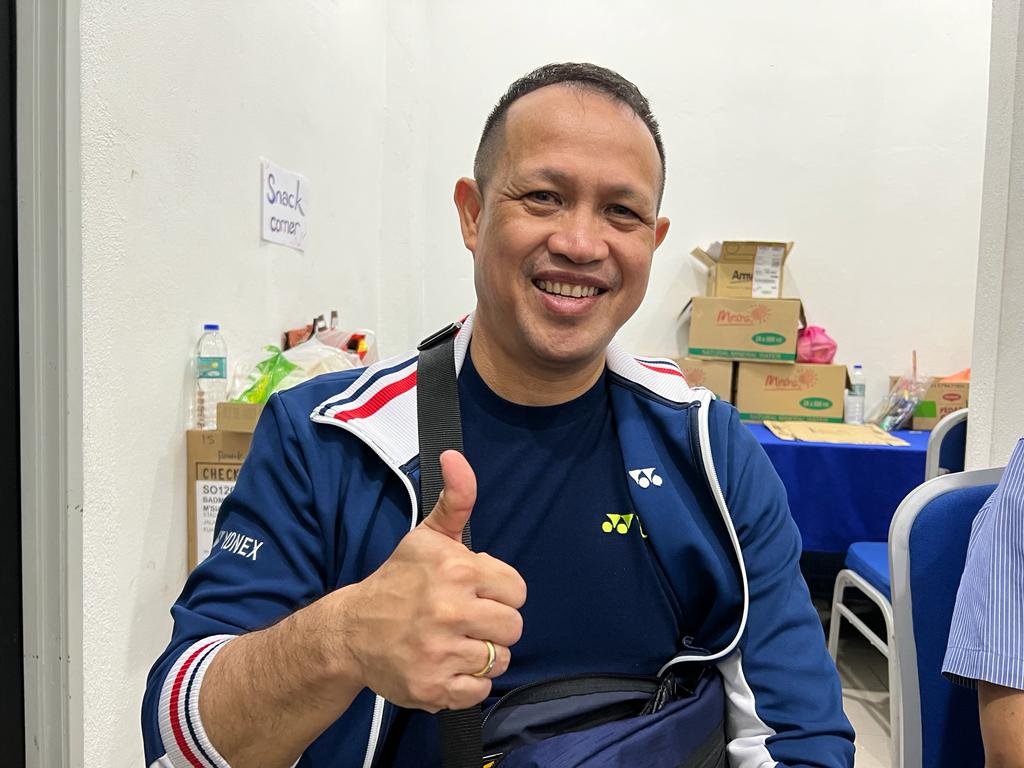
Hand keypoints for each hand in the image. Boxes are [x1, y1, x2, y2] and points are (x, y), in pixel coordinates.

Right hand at [334, 450, 526, 711]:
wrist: (351, 631)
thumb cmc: (398, 581)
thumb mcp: (427, 536)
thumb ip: (456, 498)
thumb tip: (456, 456)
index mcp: (457, 570)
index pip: (517, 591)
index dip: (499, 593)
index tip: (475, 593)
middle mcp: (450, 611)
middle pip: (514, 627)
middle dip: (494, 624)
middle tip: (465, 620)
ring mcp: (441, 652)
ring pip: (501, 660)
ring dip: (482, 654)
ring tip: (455, 642)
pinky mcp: (433, 687)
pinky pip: (480, 691)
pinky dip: (468, 682)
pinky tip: (447, 665)